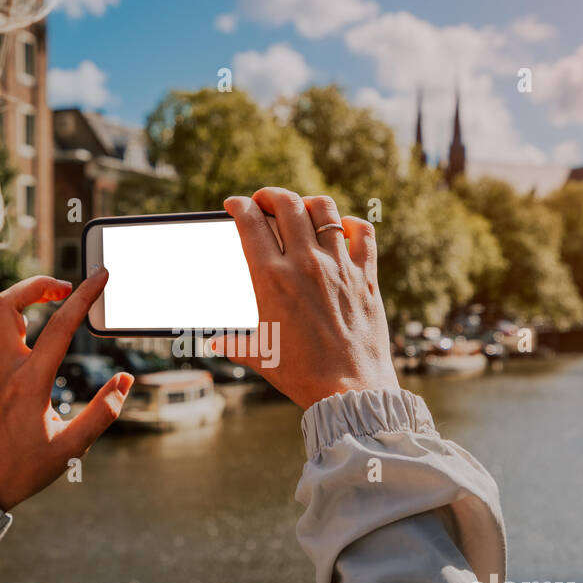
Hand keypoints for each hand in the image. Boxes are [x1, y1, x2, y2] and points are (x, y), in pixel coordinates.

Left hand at [0, 271, 132, 510]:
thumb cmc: (24, 469)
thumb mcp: (72, 448)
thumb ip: (103, 412)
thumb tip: (125, 380)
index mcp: (30, 382)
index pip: (61, 325)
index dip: (84, 296)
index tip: (101, 276)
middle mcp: (4, 368)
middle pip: (8, 303)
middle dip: (37, 284)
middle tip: (63, 288)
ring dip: (15, 298)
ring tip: (42, 303)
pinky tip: (17, 330)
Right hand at [217, 188, 398, 409]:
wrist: (349, 388)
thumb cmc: (301, 374)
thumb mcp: (259, 356)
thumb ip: (233, 344)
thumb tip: (215, 343)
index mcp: (272, 279)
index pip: (250, 222)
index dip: (239, 206)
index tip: (235, 204)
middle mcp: (305, 264)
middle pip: (286, 204)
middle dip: (270, 195)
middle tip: (264, 201)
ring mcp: (339, 267)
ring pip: (324, 209)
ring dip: (308, 203)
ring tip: (301, 210)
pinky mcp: (366, 276)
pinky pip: (362, 233)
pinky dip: (351, 224)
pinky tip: (342, 229)